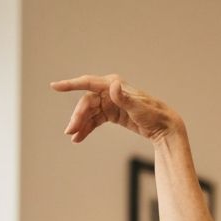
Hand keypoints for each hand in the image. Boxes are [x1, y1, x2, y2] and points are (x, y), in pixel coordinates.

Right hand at [50, 74, 180, 143]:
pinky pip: (96, 120)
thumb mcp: (139, 108)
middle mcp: (110, 91)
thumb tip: (114, 86)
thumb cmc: (154, 115)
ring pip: (90, 113)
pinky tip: (80, 137)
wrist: (165, 126)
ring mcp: (110, 103)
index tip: (54, 86)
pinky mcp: (113, 114)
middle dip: (78, 116)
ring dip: (81, 124)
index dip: (70, 84)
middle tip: (70, 131)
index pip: (87, 83)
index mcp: (114, 85)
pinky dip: (88, 128)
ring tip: (73, 137)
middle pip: (87, 103)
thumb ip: (124, 98)